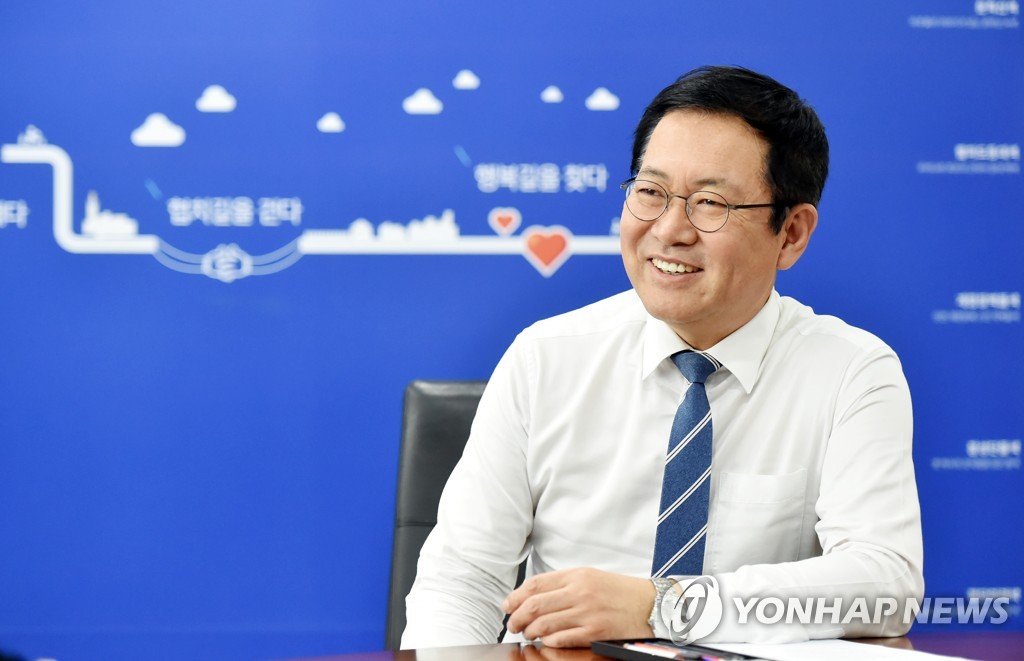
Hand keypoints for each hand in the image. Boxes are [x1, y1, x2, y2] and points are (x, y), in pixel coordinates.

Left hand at [502, 567, 654, 647]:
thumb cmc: (619, 591)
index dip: (516, 596)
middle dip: (517, 617)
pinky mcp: (595, 633)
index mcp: (576, 576)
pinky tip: (546, 642)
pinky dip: (549, 642)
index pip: (536, 584)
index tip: (507, 605)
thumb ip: (563, 583)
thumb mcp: (590, 577)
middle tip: (512, 624)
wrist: (650, 604)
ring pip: (545, 624)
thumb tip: (532, 595)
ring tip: (527, 634)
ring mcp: (587, 613)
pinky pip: (562, 639)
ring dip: (530, 632)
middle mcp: (580, 592)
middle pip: (535, 605)